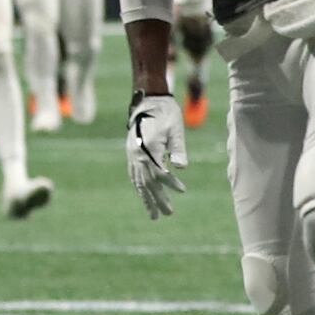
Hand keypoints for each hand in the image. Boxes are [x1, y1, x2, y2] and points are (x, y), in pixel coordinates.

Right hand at [126, 91, 187, 220]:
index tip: (183, 190)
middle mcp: (137, 153)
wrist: (148, 100)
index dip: (171, 184)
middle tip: (168, 214)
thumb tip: (182, 167)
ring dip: (146, 198)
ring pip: (138, 181)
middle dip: (157, 200)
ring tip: (154, 214)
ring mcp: (132, 154)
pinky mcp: (131, 153)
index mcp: (149, 147)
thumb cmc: (166, 114)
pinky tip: (144, 196)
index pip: (159, 172)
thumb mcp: (176, 129)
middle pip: (147, 182)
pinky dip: (139, 187)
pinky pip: (134, 175)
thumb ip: (178, 148)